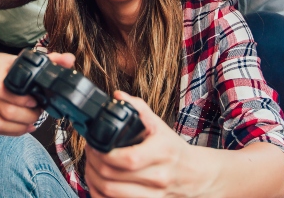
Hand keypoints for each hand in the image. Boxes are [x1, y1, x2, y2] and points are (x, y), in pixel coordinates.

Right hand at [0, 52, 74, 134]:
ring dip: (19, 126)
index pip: (2, 88)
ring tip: (32, 122)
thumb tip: (68, 60)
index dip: (22, 100)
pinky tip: (23, 127)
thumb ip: (52, 60)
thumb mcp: (29, 61)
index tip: (36, 102)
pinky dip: (11, 131)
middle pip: (4, 109)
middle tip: (38, 113)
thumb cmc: (12, 68)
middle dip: (26, 116)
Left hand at [84, 91, 202, 197]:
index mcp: (162, 153)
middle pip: (113, 177)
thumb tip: (118, 96)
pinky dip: (99, 195)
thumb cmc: (173, 150)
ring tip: (90, 166)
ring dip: (93, 179)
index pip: (128, 159)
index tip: (94, 144)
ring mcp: (153, 196)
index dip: (104, 153)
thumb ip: (139, 109)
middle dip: (92, 163)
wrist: (194, 176)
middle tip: (89, 152)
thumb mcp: (160, 127)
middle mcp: (159, 177)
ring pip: (110, 194)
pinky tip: (97, 183)